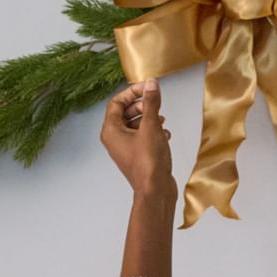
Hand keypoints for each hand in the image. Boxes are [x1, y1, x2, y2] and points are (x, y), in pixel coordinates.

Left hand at [101, 80, 174, 198]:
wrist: (155, 190)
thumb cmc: (148, 163)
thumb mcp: (151, 126)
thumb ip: (151, 103)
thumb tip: (151, 85)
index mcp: (111, 131)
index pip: (116, 102)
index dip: (132, 92)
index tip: (147, 88)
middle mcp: (115, 140)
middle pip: (124, 112)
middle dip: (141, 105)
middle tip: (155, 102)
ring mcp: (125, 149)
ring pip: (134, 125)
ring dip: (148, 118)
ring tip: (161, 118)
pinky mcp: (136, 156)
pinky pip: (141, 137)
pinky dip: (152, 132)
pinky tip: (164, 134)